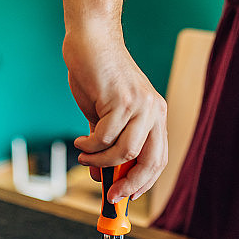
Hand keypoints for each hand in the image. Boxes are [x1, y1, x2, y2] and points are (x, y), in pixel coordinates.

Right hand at [62, 24, 167, 200]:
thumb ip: (106, 146)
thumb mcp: (105, 118)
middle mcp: (154, 112)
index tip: (127, 197)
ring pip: (126, 152)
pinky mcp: (122, 100)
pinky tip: (80, 143)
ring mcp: (140, 106)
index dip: (144, 182)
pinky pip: (105, 136)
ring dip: (101, 162)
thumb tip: (100, 175)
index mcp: (156, 117)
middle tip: (111, 196)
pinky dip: (90, 146)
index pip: (158, 159)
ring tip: (84, 157)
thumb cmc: (98, 77)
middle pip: (150, 162)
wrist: (91, 41)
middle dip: (130, 185)